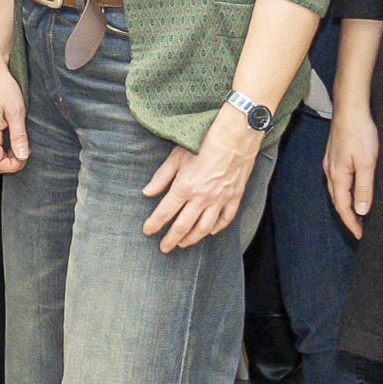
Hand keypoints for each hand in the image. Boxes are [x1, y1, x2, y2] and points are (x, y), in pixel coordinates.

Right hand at [0, 62, 29, 176]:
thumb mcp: (16, 110)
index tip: (25, 155)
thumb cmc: (2, 87)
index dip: (13, 166)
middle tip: (23, 153)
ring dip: (3, 157)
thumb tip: (22, 156)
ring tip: (18, 146)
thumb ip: (19, 135)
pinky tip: (9, 140)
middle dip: (8, 164)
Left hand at [141, 112, 259, 252]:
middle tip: (164, 248)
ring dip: (192, 238)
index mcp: (185, 187)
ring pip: (204, 227)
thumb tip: (147, 192)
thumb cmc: (203, 141)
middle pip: (183, 226)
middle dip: (171, 239)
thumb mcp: (176, 157)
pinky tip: (209, 232)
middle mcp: (202, 198)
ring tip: (183, 244)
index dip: (154, 224)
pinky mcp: (235, 197)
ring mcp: (220, 199)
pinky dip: (217, 228)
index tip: (147, 231)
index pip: (165, 212)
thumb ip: (161, 177)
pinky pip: (225, 219)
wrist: (235, 135)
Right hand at [325, 98, 379, 237]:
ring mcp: (330, 163)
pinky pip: (337, 180)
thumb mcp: (367, 163)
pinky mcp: (333, 156)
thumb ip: (364, 188)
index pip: (343, 206)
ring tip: (355, 213)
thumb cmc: (360, 134)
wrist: (350, 109)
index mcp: (338, 176)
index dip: (351, 222)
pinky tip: (350, 189)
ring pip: (335, 190)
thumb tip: (361, 210)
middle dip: (346, 216)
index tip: (360, 235)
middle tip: (358, 228)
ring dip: (344, 204)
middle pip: (336, 201)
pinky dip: (343, 191)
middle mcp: (330, 172)